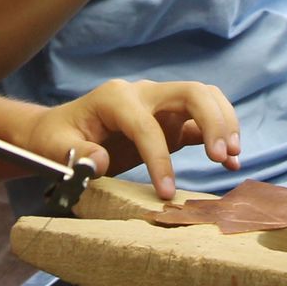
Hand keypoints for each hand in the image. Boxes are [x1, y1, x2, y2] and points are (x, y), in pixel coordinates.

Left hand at [27, 78, 240, 200]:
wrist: (57, 130)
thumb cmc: (55, 139)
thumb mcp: (54, 147)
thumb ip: (76, 155)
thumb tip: (101, 161)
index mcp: (116, 98)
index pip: (146, 125)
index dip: (159, 159)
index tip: (166, 193)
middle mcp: (143, 95)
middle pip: (190, 92)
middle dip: (212, 120)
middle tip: (222, 156)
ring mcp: (159, 106)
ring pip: (204, 98)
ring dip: (223, 123)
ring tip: (232, 157)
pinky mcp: (169, 122)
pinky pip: (200, 122)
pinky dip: (220, 136)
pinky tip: (231, 161)